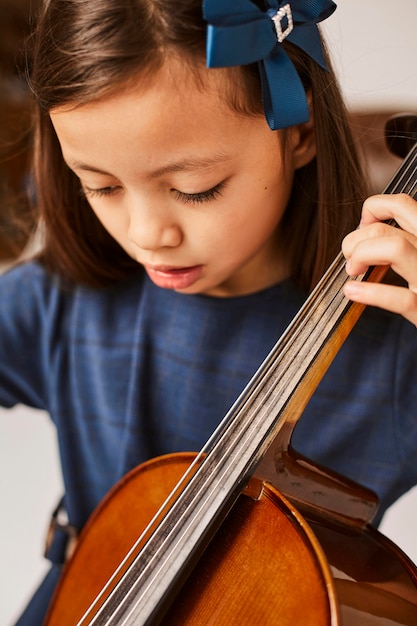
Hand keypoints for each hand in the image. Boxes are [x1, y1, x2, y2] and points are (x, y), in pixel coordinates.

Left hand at [342, 193, 416, 325]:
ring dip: (362, 255)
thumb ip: (406, 241)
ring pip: (394, 247)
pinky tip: (352, 292)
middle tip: (350, 258)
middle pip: (386, 228)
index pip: (402, 204)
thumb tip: (366, 232)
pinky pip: (398, 297)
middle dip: (356, 240)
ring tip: (353, 271)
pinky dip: (368, 293)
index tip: (363, 227)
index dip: (373, 210)